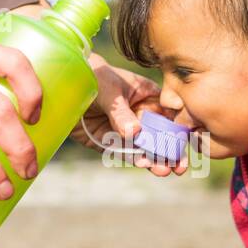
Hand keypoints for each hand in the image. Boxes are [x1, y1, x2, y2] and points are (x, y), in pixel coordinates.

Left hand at [70, 55, 189, 176]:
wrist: (62, 86)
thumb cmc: (91, 76)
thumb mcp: (108, 91)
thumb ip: (121, 112)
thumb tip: (135, 132)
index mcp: (147, 96)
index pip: (168, 113)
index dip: (179, 129)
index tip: (185, 143)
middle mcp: (140, 115)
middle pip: (160, 135)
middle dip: (170, 151)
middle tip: (179, 166)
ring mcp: (126, 130)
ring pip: (145, 148)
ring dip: (155, 160)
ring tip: (164, 170)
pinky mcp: (109, 142)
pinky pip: (125, 153)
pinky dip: (134, 159)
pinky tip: (144, 164)